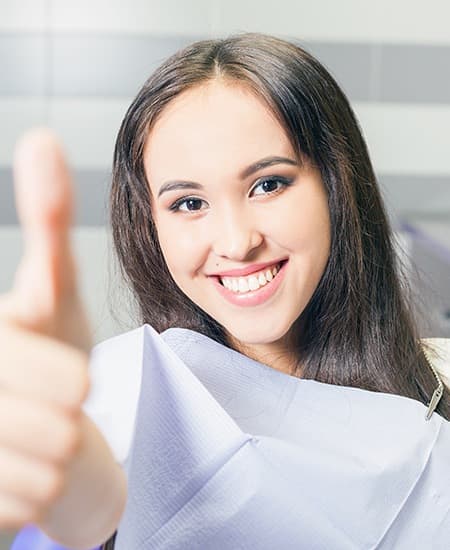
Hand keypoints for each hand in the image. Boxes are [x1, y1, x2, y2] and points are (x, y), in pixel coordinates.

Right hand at [0, 129, 91, 528]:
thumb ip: (46, 220)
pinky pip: (27, 502)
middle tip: (52, 406)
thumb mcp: (53, 289)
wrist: (42, 427)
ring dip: (53, 454)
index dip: (65, 377)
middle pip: (57, 422)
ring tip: (34, 433)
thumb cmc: (49, 352)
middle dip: (66, 416)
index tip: (60, 379)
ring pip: (43, 466)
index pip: (58, 377)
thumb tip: (41, 136)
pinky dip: (39, 490)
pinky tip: (20, 467)